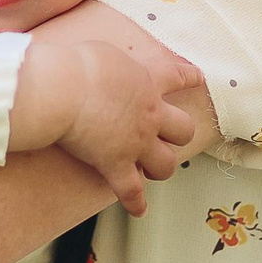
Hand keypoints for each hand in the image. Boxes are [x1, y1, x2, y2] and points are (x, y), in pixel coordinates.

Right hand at [41, 39, 200, 216]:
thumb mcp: (104, 53)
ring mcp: (136, 143)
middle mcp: (150, 115)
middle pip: (184, 129)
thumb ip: (115, 63)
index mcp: (148, 82)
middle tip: (168, 135)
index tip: (197, 78)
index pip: (177, 77)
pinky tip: (139, 209)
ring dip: (161, 167)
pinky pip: (131, 191)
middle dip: (179, 134)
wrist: (64, 89)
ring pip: (166, 164)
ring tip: (153, 169)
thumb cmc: (78, 66)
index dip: (189, 77)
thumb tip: (107, 66)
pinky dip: (135, 203)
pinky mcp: (116, 164)